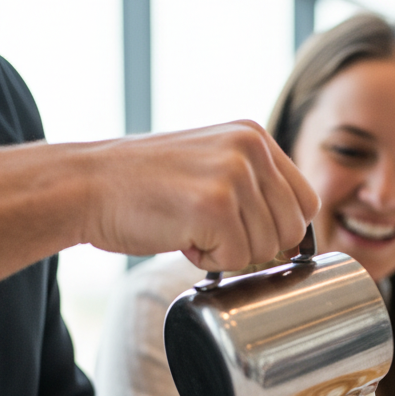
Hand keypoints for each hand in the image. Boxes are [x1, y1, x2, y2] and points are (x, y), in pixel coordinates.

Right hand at [82, 122, 319, 271]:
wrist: (88, 185)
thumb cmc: (145, 185)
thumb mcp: (211, 163)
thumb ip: (254, 185)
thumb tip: (296, 238)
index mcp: (254, 135)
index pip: (306, 201)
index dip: (281, 230)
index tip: (246, 232)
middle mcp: (251, 148)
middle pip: (292, 230)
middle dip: (256, 245)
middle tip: (211, 231)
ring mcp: (234, 175)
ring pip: (265, 249)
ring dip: (228, 252)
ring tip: (190, 227)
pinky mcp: (215, 206)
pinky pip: (236, 260)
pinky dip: (208, 260)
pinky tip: (181, 236)